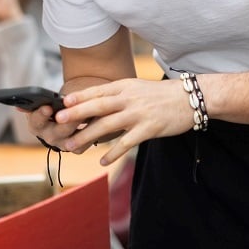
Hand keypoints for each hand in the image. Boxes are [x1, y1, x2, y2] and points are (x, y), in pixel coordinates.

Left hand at [41, 78, 197, 164]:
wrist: (189, 98)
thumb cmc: (160, 95)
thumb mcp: (137, 88)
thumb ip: (117, 96)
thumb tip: (94, 105)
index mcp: (125, 87)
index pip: (98, 91)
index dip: (79, 97)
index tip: (62, 102)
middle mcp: (129, 98)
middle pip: (98, 106)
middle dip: (77, 113)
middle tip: (59, 120)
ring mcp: (139, 114)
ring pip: (108, 125)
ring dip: (87, 136)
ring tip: (72, 146)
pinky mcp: (149, 129)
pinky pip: (127, 142)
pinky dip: (113, 153)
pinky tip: (103, 161)